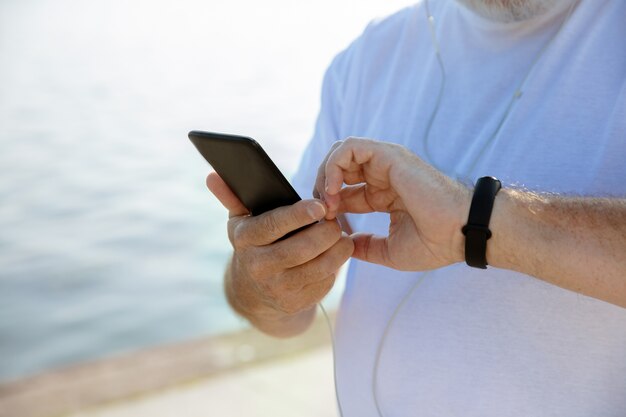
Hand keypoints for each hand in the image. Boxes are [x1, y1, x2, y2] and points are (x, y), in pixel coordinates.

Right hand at [206, 172, 353, 334]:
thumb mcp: (241, 221)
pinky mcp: (294, 303)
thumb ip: (232, 196)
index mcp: (245, 239)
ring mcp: (277, 288)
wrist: (253, 292)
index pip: (273, 225)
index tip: (321, 206)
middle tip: (336, 220)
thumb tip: (213, 176)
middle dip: (326, 232)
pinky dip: (335, 267)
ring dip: (337, 250)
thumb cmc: (254, 243)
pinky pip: (324, 283)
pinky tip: (334, 257)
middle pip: (301, 248)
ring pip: (318, 267)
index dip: (299, 215)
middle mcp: (258, 266)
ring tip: (342, 237)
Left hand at [317, 137, 470, 270]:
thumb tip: (343, 246)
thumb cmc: (435, 243)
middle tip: (322, 211)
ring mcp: (386, 163)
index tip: (325, 226)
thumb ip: (365, 246)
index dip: (329, 206)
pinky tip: (334, 190)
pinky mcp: (389, 155)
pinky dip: (334, 166)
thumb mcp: (389, 250)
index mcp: (384, 195)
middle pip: (338, 168)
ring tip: (327, 200)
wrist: (460, 233)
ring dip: (326, 175)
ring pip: (340, 153)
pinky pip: (349, 148)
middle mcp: (383, 176)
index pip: (344, 191)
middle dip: (322, 188)